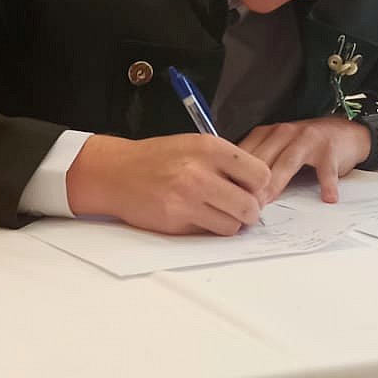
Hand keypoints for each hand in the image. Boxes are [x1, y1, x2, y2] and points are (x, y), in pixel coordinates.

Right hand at [65, 133, 272, 235]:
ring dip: (230, 222)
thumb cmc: (158, 159)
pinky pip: (209, 232)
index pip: (260, 175)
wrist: (117, 172)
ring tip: (216, 212)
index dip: (259, 186)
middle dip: (249, 210)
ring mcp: (187, 198)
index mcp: (210, 147)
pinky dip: (209, 228)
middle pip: (250, 205)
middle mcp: (200, 172)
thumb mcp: (195, 145)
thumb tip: (260, 187)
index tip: (250, 188)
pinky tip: (197, 215)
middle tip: (239, 207)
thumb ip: (227, 162)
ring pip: (233, 225)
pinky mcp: (176, 220)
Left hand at [240, 117, 372, 202]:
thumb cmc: (308, 144)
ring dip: (275, 184)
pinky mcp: (330, 150)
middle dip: (249, 183)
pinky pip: (326, 169)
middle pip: (262, 159)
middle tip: (238, 205)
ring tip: (264, 203)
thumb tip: (230, 185)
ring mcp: (308, 140)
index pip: (245, 153)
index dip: (233, 174)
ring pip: (287, 162)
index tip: (223, 195)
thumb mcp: (278, 146)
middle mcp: (286, 133)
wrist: (346, 131)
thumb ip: (258, 160)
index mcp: (269, 133)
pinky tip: (327, 198)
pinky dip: (327, 184)